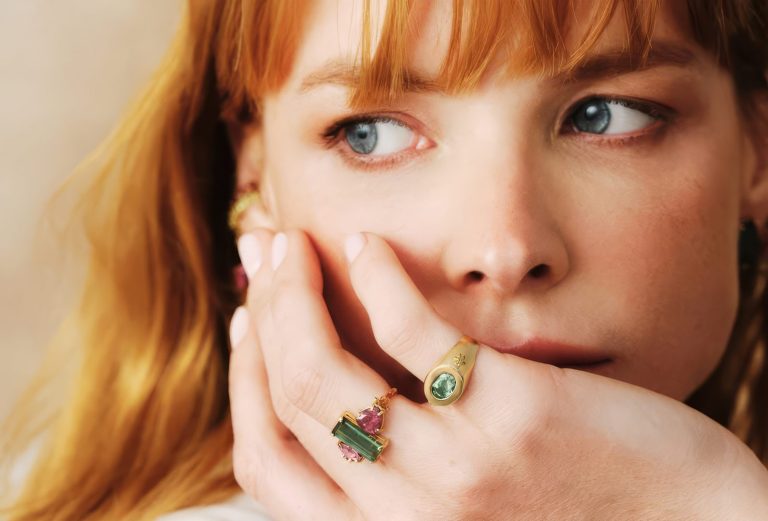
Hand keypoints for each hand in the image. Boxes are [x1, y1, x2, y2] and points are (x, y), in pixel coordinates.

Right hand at [228, 228, 767, 519]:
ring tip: (293, 240)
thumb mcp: (456, 499)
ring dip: (295, 292)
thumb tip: (329, 369)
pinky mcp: (505, 417)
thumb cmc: (566, 501)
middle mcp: (402, 516)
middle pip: (288, 404)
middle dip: (263, 314)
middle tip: (263, 253)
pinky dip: (374, 277)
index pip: (264, 463)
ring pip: (323, 373)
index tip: (248, 317)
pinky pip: (409, 333)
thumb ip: (394, 454)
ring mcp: (450, 471)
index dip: (244, 379)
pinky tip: (365, 243)